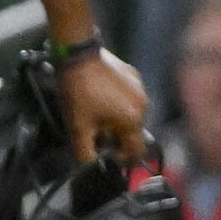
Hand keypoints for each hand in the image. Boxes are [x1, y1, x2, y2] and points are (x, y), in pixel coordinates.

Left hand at [60, 48, 148, 163]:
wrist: (77, 52)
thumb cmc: (79, 90)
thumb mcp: (78, 125)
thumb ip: (86, 151)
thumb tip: (89, 167)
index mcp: (133, 121)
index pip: (136, 150)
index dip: (122, 157)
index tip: (106, 153)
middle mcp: (143, 106)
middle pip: (132, 132)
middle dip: (116, 136)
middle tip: (95, 131)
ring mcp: (140, 88)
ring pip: (131, 113)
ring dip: (116, 118)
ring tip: (95, 111)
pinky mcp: (133, 75)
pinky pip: (129, 96)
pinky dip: (118, 101)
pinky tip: (99, 94)